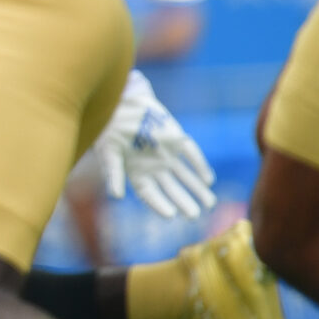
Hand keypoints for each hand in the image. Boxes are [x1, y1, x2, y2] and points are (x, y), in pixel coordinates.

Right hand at [87, 69, 215, 217]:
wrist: (119, 103)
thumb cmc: (108, 129)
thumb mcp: (108, 153)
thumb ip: (114, 174)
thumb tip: (116, 196)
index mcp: (136, 172)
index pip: (150, 194)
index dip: (159, 205)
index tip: (171, 215)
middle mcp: (154, 167)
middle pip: (172, 189)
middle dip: (184, 201)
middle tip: (195, 215)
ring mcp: (167, 154)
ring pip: (185, 175)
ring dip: (197, 189)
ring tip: (210, 203)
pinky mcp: (177, 139)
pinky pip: (192, 155)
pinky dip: (200, 166)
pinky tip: (209, 180)